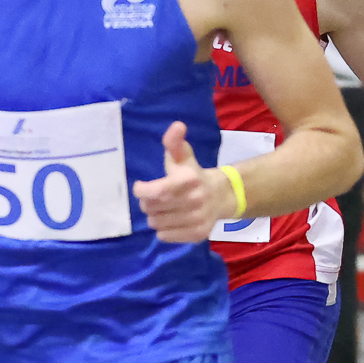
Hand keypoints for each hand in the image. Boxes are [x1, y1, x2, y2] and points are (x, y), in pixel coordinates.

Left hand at [134, 121, 225, 242]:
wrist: (222, 196)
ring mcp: (197, 219)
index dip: (142, 190)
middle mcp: (195, 201)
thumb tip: (177, 126)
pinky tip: (172, 220)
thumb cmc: (194, 175)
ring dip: (155, 216)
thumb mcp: (183, 157)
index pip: (156, 191)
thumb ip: (174, 142)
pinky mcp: (197, 234)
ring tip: (164, 209)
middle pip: (152, 208)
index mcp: (190, 180)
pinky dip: (163, 230)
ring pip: (156, 223)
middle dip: (147, 203)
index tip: (141, 187)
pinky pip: (165, 236)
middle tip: (154, 198)